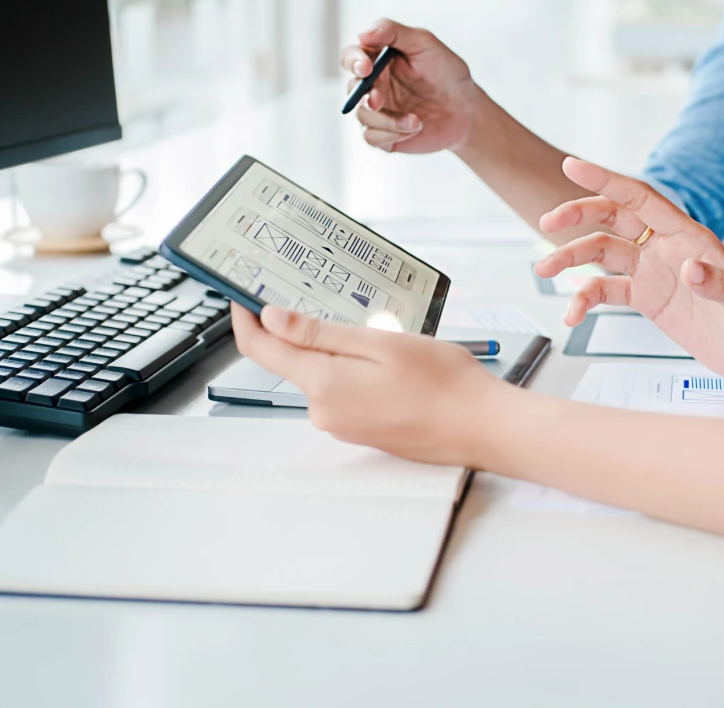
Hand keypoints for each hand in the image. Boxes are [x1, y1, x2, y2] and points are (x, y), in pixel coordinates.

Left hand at [231, 303, 506, 466]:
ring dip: (331, 349)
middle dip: (296, 329)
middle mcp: (325, 411)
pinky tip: (383, 359)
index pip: (261, 350)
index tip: (241, 294)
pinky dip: (349, 369)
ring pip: (319, 376)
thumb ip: (320, 333)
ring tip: (369, 326)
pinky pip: (341, 392)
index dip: (245, 319)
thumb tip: (271, 320)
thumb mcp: (379, 343)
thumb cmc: (443, 383)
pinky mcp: (360, 430)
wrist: (481, 427)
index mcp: (324, 385)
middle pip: (291, 362)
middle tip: (316, 292)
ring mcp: (342, 424)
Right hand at [341, 18, 483, 153]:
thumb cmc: (447, 74)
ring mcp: (377, 112)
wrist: (467, 111)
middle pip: (351, 88)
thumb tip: (363, 35)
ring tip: (416, 120)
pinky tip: (415, 127)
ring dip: (386, 119)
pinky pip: (372, 137)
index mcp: (378, 61)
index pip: (351, 57)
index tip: (366, 67)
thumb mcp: (426, 44)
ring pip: (361, 115)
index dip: (353, 61)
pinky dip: (391, 133)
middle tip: (379, 100)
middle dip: (363, 95)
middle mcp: (373, 85)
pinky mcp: (384, 135)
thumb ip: (394, 33)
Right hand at [534, 158, 723, 378]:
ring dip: (570, 258)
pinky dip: (584, 299)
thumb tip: (690, 270)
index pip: (640, 198)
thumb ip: (720, 286)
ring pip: (602, 253)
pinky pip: (606, 291)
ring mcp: (654, 272)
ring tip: (543, 269)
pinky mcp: (647, 298)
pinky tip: (572, 315)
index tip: (572, 166)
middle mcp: (666, 247)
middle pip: (613, 219)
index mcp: (688, 236)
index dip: (605, 180)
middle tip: (547, 222)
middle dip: (578, 216)